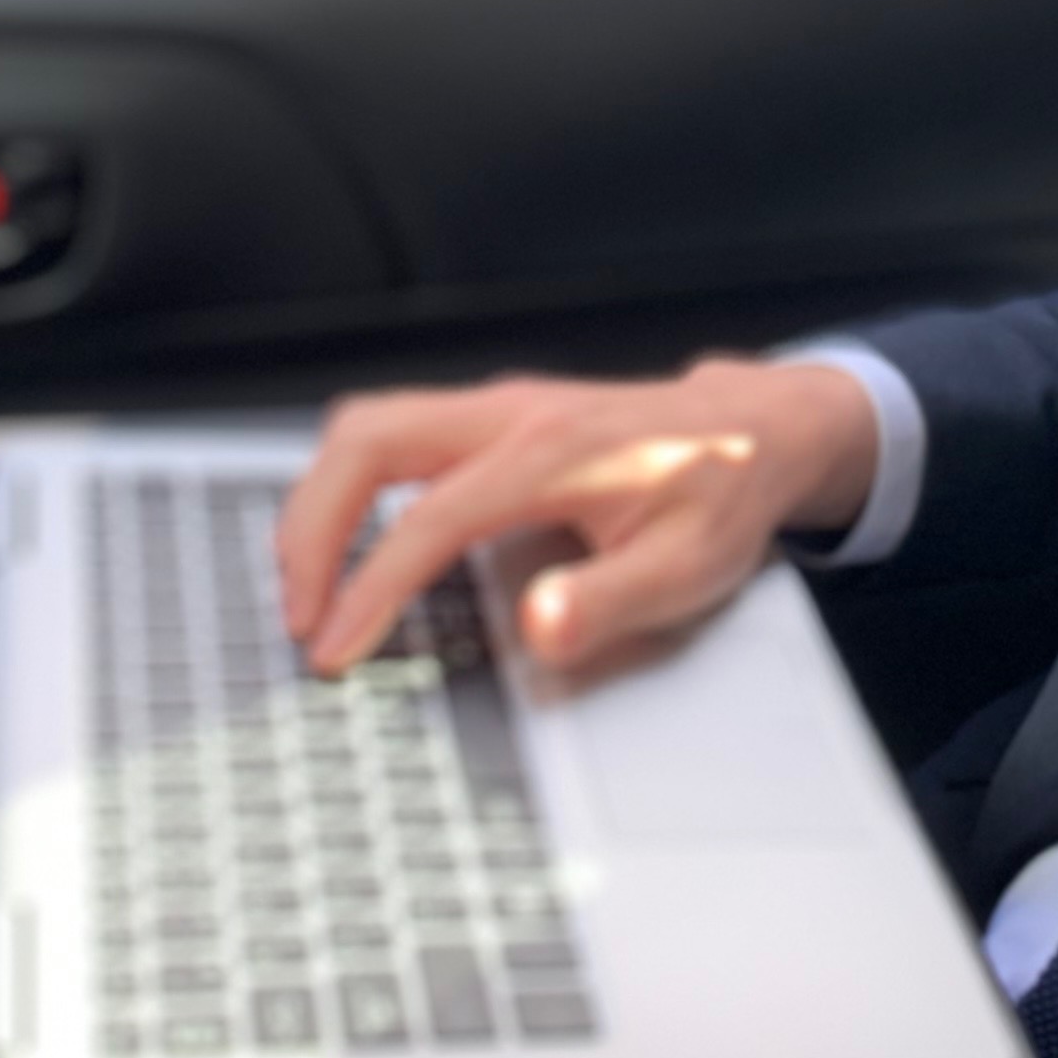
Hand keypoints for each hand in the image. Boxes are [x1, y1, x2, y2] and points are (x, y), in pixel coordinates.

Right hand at [273, 358, 882, 678]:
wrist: (756, 429)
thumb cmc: (721, 495)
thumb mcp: (688, 567)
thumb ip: (608, 601)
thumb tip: (539, 630)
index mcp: (552, 453)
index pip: (430, 519)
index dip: (372, 589)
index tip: (337, 649)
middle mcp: (510, 415)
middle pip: (366, 441)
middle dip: (311, 527)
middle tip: (301, 613)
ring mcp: (495, 408)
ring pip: (367, 426)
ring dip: (320, 500)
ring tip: (308, 584)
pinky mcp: (490, 417)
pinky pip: (391, 434)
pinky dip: (348, 485)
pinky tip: (349, 542)